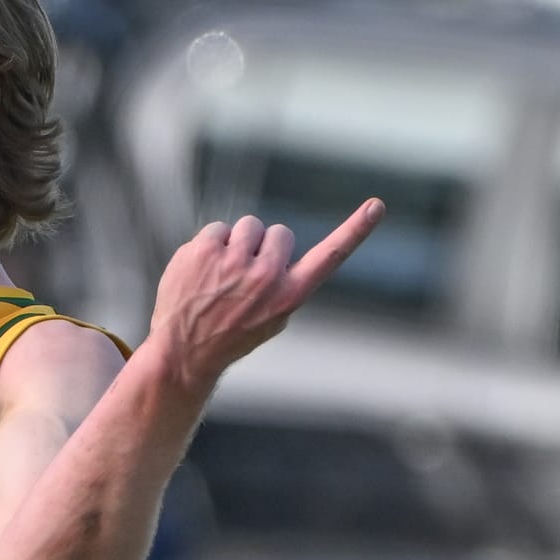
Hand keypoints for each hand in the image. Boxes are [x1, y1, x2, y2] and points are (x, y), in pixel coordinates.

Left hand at [147, 200, 384, 390]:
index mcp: (289, 296)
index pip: (329, 256)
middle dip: (264, 247)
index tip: (376, 207)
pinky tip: (202, 272)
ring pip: (250, 226)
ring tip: (221, 276)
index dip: (355, 230)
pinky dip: (211, 245)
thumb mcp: (272, 319)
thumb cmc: (232, 334)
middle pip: (280, 233)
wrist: (183, 352)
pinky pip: (219, 228)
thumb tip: (279, 241)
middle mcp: (267, 277)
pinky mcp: (205, 250)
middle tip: (243, 278)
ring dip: (237, 243)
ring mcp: (234, 262)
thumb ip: (285, 282)